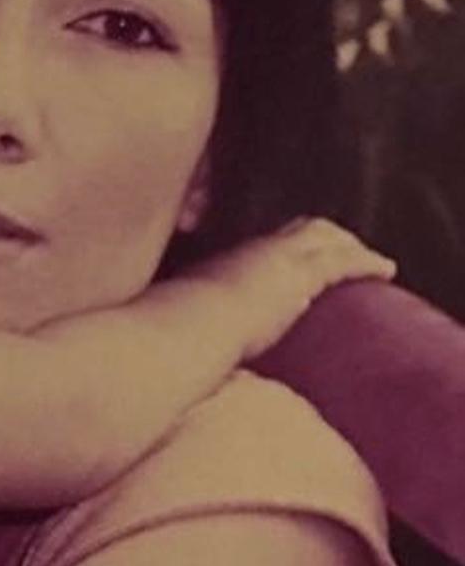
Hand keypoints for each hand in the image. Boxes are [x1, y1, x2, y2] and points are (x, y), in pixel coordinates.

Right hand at [192, 217, 395, 358]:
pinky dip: (366, 261)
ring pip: (326, 237)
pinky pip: (343, 260)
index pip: (269, 242)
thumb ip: (194, 318)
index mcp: (228, 261)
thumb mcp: (185, 317)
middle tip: (347, 252)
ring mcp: (278, 259)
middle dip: (329, 237)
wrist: (188, 328)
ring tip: (372, 262)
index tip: (305, 256)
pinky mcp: (300, 276)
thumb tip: (190, 336)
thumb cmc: (179, 330)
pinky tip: (386, 269)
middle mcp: (255, 251)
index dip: (293, 243)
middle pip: (301, 229)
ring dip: (350, 246)